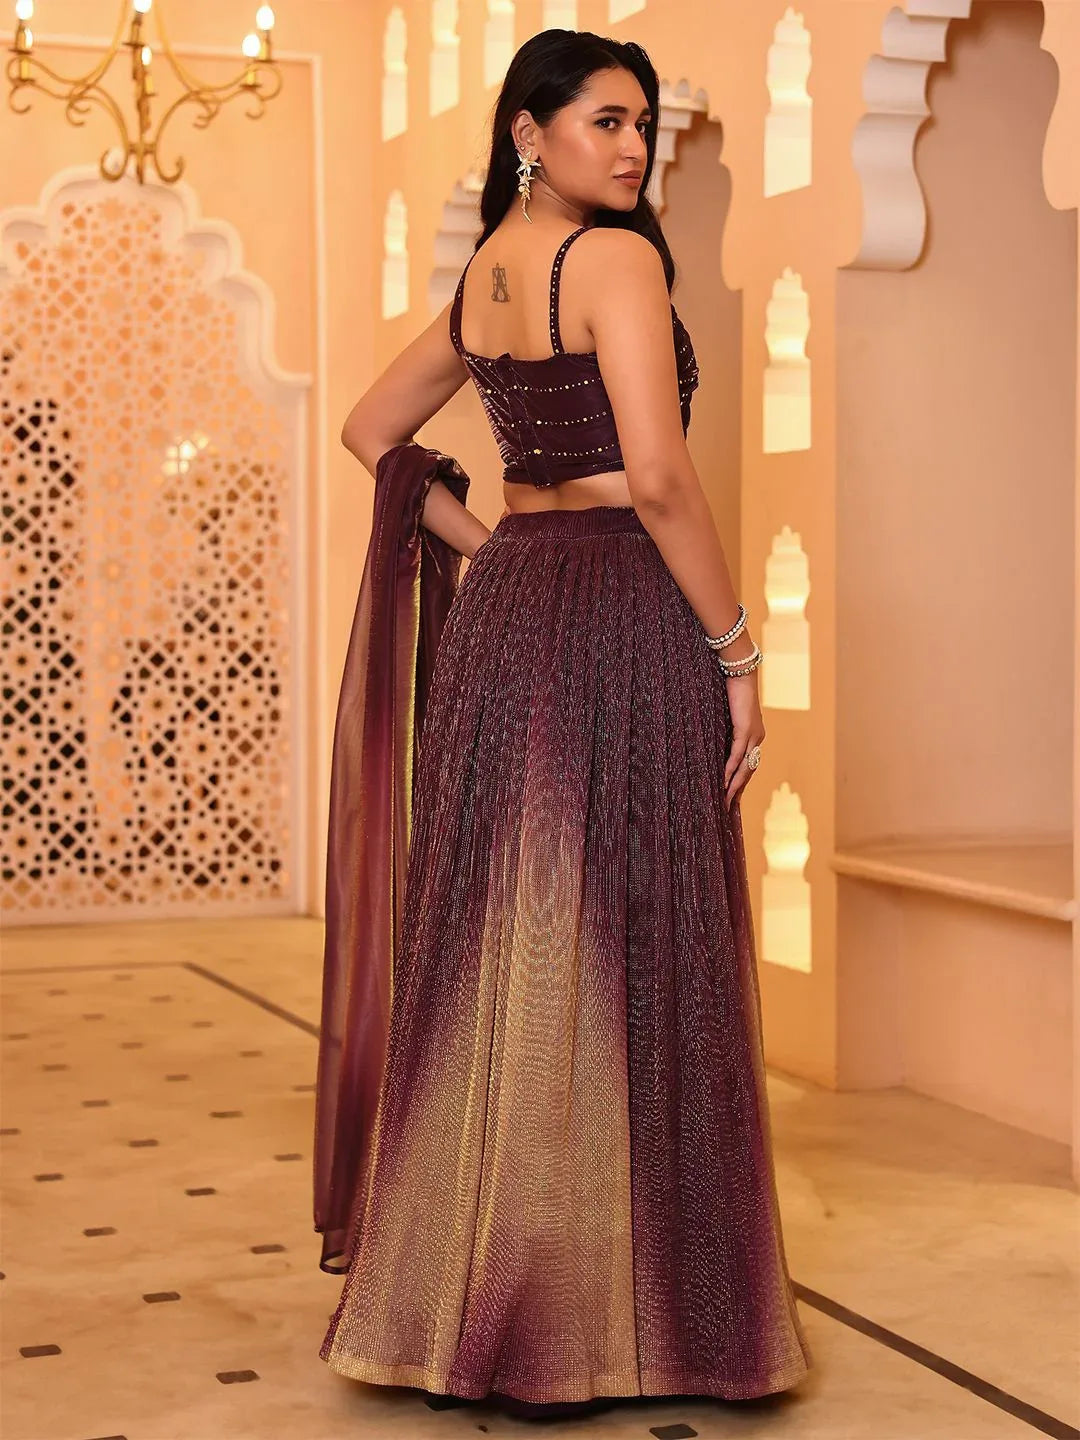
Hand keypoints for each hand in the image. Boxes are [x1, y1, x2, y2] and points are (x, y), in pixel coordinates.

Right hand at [723, 670, 764, 809]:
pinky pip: (738, 754)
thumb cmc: (731, 690)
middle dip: (738, 790)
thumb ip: (723, 731)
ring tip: (725, 800)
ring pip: (746, 766)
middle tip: (728, 808)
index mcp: (755, 736)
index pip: (748, 765)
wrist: (739, 671)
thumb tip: (711, 744)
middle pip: (749, 771)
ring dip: (735, 785)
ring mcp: (753, 735)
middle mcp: (758, 738)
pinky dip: (731, 768)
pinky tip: (724, 781)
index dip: (740, 783)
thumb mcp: (727, 716)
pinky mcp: (745, 729)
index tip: (732, 798)